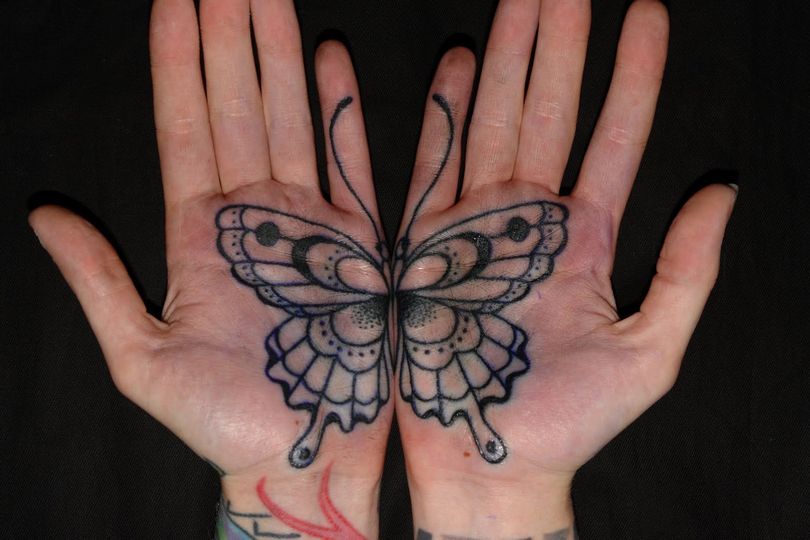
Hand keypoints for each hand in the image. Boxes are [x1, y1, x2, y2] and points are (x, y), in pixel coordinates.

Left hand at [30, 0, 389, 536]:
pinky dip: (343, 111)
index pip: (184, 124)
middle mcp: (252, 216)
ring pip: (289, 118)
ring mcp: (308, 222)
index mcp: (198, 234)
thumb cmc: (226, 423)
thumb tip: (44, 214)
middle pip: (237, 105)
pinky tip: (333, 58)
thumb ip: (99, 281)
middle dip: (230, 35)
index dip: (178, 61)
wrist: (304, 457)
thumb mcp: (143, 358)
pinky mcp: (358, 242)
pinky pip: (350, 161)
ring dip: (280, 55)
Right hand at [394, 0, 735, 536]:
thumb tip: (720, 189)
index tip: (645, 11)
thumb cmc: (564, 423)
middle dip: (559, 41)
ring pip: (493, 122)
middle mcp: (528, 221)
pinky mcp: (425, 244)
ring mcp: (474, 226)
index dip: (634, 74)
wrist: (485, 461)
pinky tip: (453, 63)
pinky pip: (429, 164)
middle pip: (549, 110)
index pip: (616, 135)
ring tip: (517, 0)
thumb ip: (686, 270)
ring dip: (505, 59)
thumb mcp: (648, 353)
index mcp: (583, 238)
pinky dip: (439, 114)